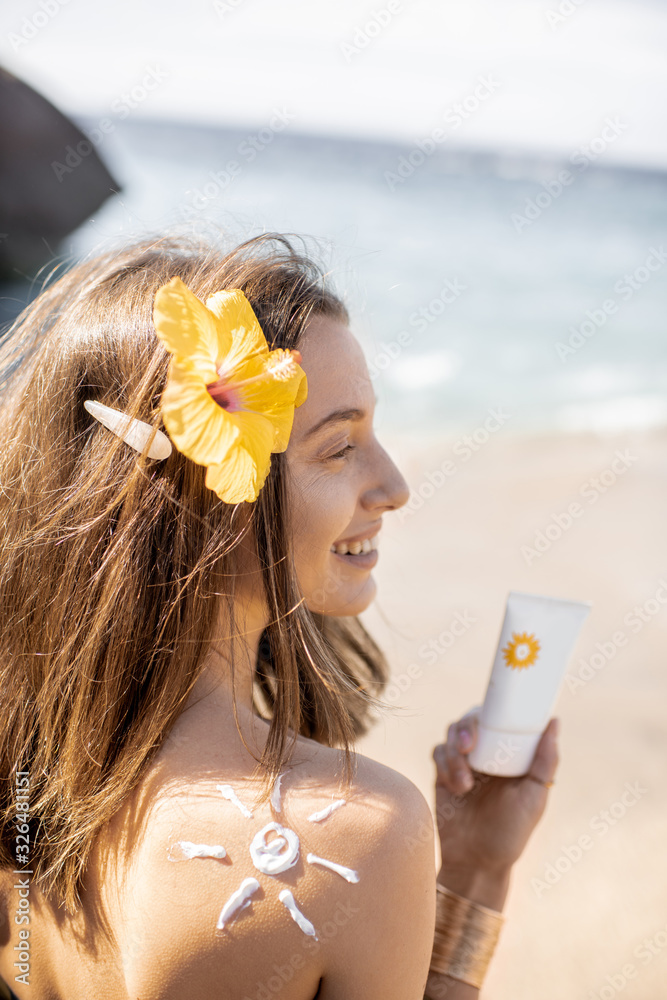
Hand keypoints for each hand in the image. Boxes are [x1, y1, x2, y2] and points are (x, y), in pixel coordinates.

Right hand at [432, 708, 558, 874]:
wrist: (476, 862)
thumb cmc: (511, 832)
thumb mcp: (534, 797)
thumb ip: (545, 761)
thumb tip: (555, 721)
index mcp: (510, 754)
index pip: (500, 718)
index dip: (493, 711)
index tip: (490, 718)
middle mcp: (487, 753)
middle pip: (471, 720)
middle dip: (466, 728)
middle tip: (469, 746)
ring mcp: (463, 762)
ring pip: (451, 734)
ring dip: (455, 753)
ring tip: (465, 783)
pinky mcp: (443, 773)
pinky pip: (438, 752)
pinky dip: (445, 765)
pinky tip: (455, 788)